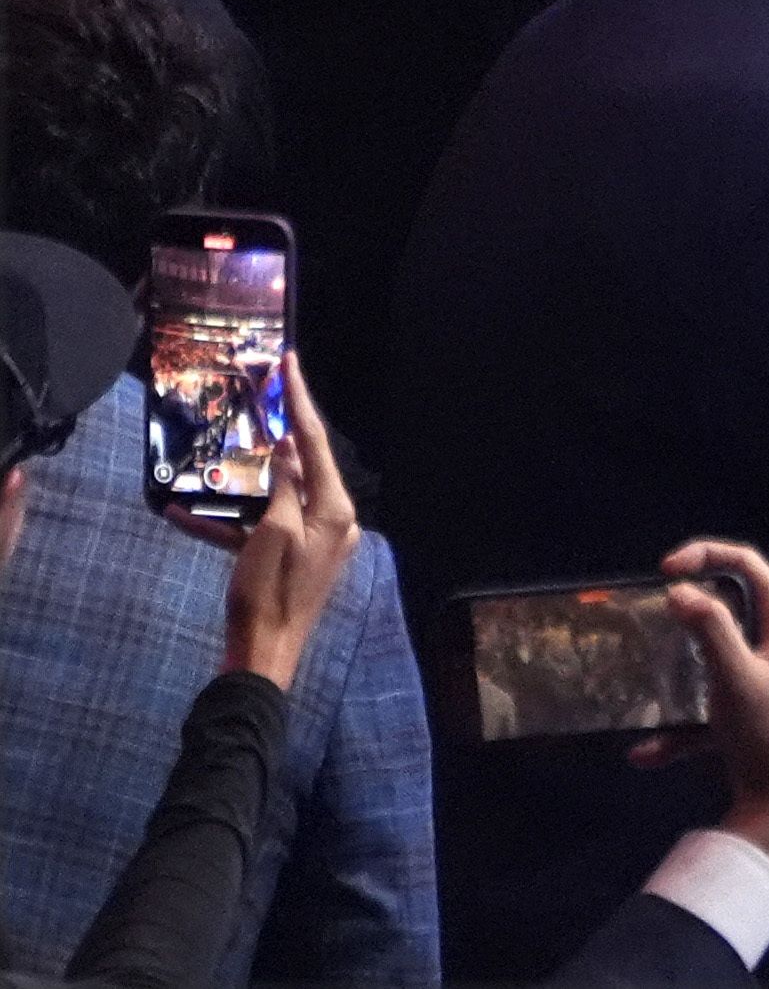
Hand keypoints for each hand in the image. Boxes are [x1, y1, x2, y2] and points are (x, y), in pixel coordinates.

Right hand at [182, 355, 359, 689]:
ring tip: (220, 448)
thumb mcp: (272, 532)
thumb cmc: (269, 591)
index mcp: (335, 508)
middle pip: (300, 464)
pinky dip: (227, 521)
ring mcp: (310, 538)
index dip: (299, 403)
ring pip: (274, 495)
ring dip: (242, 479)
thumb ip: (282, 487)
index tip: (290, 366)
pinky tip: (183, 514)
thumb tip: (287, 449)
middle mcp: (331, 518)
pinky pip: (258, 528)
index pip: (315, 443)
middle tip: (260, 394)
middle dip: (275, 433)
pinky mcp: (286, 556)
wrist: (261, 653)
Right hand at [631, 541, 768, 891]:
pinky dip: (681, 730)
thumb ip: (710, 630)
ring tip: (646, 681)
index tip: (664, 570)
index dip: (706, 555)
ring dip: (678, 677)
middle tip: (653, 619)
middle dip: (689, 615)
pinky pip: (711, 711)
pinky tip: (647, 754)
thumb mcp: (736, 678)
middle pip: (730, 610)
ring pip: (714, 662)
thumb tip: (682, 589)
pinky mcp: (756, 716)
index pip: (748, 565)